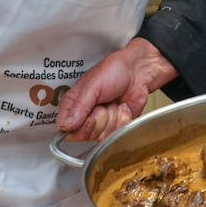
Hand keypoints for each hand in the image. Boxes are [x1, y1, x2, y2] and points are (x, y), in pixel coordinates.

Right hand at [57, 38, 177, 139]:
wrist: (139, 71)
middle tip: (104, 103)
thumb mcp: (92, 86)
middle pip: (85, 134)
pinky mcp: (116, 126)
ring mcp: (101, 122)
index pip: (66, 127)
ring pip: (102, 135)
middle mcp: (85, 115)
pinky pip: (116, 133)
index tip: (88, 113)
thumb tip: (66, 126)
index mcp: (73, 104)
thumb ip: (78, 107)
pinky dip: (123, 119)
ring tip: (114, 102)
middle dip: (99, 118)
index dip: (78, 126)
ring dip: (113, 117)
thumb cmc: (115, 71)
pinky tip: (123, 107)